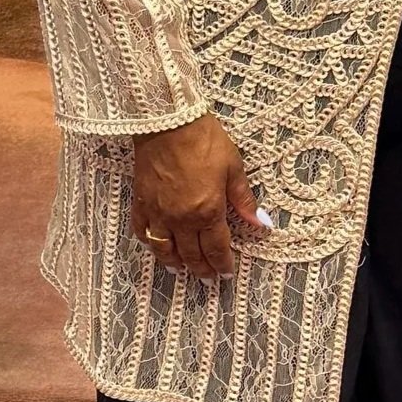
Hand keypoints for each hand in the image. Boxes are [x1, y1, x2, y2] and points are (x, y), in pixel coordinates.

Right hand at [131, 113, 262, 281]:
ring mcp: (159, 212)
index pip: (217, 247)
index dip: (223, 263)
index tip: (227, 274)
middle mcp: (181, 219)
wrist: (169, 122)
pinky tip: (157, 246)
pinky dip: (151, 244)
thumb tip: (260, 224)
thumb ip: (244, 200)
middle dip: (202, 269)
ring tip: (183, 270)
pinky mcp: (141, 202)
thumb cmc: (204, 140)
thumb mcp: (233, 167)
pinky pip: (143, 231)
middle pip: (191, 254)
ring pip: (165, 249)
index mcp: (208, 211)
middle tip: (208, 279)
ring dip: (175, 263)